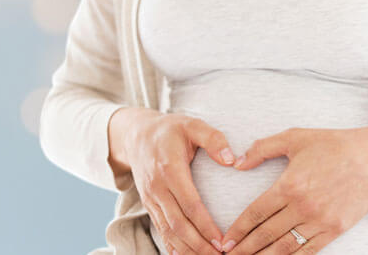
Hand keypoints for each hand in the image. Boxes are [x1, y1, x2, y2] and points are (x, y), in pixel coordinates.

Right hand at [111, 110, 234, 253]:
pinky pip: (160, 229)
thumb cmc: (169, 130)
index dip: (206, 226)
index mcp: (170, 169)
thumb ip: (212, 138)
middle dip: (199, 246)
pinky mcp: (148, 203)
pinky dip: (172, 246)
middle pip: (178, 224)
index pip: (190, 205)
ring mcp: (150, 197)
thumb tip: (231, 159)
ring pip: (168, 231)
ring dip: (187, 249)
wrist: (135, 134)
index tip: (223, 242)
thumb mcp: (191, 124)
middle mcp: (157, 187)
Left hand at [219, 126, 367, 253]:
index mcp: (288, 186)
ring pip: (286, 247)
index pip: (256, 213)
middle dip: (245, 248)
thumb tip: (237, 164)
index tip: (225, 240)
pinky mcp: (336, 230)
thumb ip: (261, 149)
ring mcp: (320, 221)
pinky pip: (310, 250)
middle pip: (267, 234)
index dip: (238, 229)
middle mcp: (302, 207)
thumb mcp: (292, 138)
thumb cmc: (330, 144)